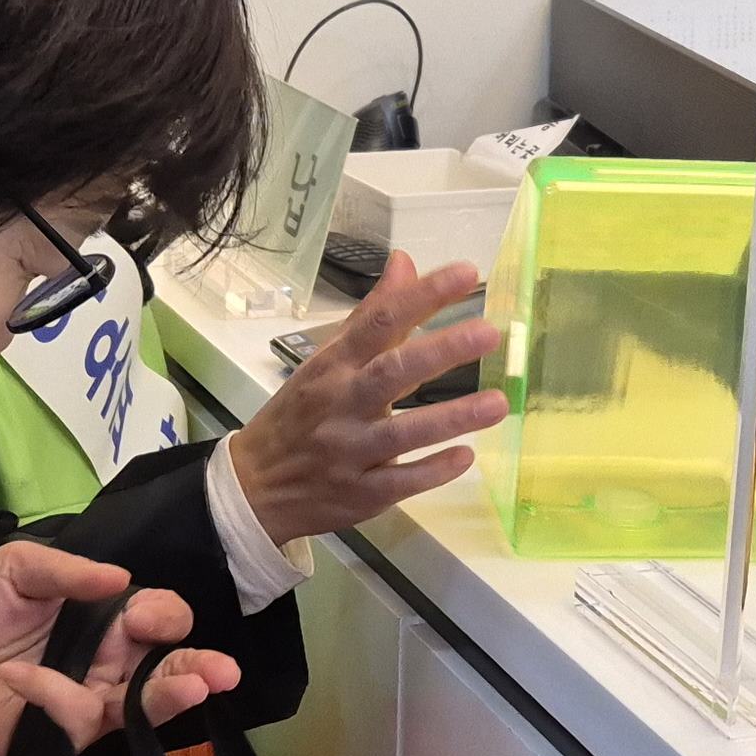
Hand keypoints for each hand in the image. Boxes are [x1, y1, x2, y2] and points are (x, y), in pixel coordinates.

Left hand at [0, 541, 209, 755]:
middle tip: (220, 673)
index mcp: (106, 619)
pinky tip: (21, 678)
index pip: (159, 618)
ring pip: (143, 708)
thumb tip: (121, 577)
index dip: (164, 616)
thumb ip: (64, 570)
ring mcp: (88, 705)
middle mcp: (109, 664)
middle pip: (167, 670)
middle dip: (199, 669)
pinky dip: (55, 698)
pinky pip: (76, 722)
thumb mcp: (12, 569)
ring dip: (168, 698)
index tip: (147, 615)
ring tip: (190, 688)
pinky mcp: (59, 739)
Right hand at [229, 250, 507, 543]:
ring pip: (403, 432)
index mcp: (334, 366)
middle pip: (392, 372)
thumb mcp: (327, 361)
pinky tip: (467, 456)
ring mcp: (350, 451)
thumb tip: (406, 262)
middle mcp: (342, 403)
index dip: (421, 296)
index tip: (465, 272)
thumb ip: (372, 316)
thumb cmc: (300, 415)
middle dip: (440, 352)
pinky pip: (400, 481)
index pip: (379, 322)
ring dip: (451, 417)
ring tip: (499, 402)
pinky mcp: (360, 493)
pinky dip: (433, 470)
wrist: (256, 485)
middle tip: (488, 333)